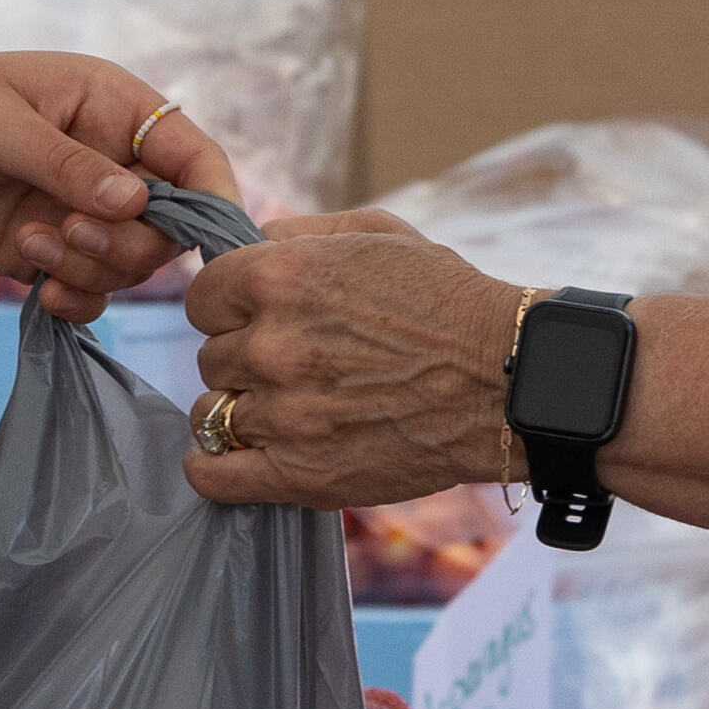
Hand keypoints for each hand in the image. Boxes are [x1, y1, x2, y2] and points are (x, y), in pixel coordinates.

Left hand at [0, 51, 236, 317]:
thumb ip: (67, 165)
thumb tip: (136, 202)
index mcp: (109, 106)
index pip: (192, 154)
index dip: (211, 198)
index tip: (203, 243)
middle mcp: (104, 160)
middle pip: (167, 224)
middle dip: (129, 243)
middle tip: (67, 233)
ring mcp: (73, 211)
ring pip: (130, 265)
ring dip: (93, 271)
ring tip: (32, 248)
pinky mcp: (40, 252)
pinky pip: (89, 292)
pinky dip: (76, 301)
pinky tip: (39, 292)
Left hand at [180, 213, 531, 507]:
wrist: (507, 382)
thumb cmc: (449, 302)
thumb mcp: (378, 235)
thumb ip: (301, 233)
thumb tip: (251, 241)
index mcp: (281, 277)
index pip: (202, 297)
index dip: (229, 307)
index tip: (257, 317)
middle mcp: (273, 344)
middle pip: (210, 356)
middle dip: (244, 358)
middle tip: (295, 364)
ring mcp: (284, 413)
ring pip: (212, 412)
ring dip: (241, 409)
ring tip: (287, 408)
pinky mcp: (301, 474)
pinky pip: (214, 475)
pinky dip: (214, 468)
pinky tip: (235, 456)